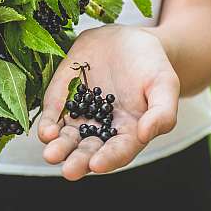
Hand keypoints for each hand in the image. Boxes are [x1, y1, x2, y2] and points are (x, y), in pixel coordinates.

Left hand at [38, 25, 179, 179]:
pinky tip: (46, 131)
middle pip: (87, 151)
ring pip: (66, 138)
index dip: (108, 159)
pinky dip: (48, 124)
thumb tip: (145, 134)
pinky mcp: (62, 98)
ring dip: (58, 148)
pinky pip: (53, 115)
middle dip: (77, 161)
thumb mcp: (164, 84)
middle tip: (69, 170)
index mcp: (128, 132)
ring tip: (51, 153)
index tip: (97, 164)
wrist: (127, 39)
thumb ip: (162, 112)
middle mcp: (101, 129)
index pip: (118, 152)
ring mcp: (79, 114)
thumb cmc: (151, 65)